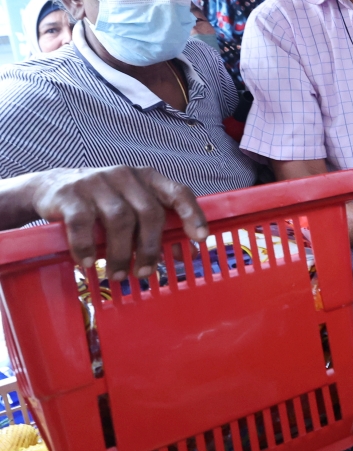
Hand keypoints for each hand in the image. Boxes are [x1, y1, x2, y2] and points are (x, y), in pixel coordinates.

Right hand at [29, 166, 207, 279]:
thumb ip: (157, 225)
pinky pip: (83, 223)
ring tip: (118, 274)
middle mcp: (126, 176)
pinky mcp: (71, 194)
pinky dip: (87, 246)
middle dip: (150, 247)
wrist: (53, 187)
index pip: (178, 192)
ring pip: (119, 220)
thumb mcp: (132, 206)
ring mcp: (98, 182)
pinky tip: (88, 262)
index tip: (200, 238)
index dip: (192, 214)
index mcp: (148, 178)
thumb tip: (185, 253)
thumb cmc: (103, 202)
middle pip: (149, 212)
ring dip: (120, 253)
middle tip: (145, 272)